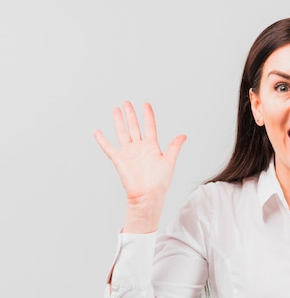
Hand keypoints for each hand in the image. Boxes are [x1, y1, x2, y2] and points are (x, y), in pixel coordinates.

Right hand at [94, 101, 185, 230]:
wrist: (148, 195)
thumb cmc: (160, 182)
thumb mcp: (169, 162)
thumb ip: (175, 147)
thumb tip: (184, 135)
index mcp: (152, 147)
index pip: (150, 127)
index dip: (148, 116)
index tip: (146, 104)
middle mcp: (139, 148)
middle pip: (134, 127)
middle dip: (131, 115)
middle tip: (127, 102)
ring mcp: (129, 153)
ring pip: (122, 133)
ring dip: (119, 122)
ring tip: (116, 110)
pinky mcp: (119, 160)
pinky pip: (108, 148)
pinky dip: (102, 140)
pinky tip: (97, 131)